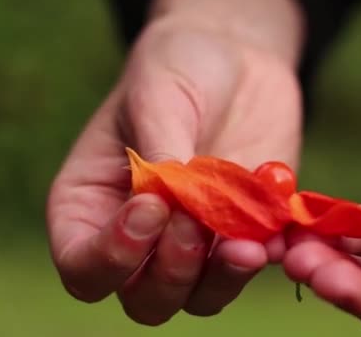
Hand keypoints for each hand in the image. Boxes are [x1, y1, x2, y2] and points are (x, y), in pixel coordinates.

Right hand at [46, 3, 302, 324]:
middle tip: (194, 221)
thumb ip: (161, 150)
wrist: (235, 61)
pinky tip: (276, 235)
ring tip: (246, 245)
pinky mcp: (242, 231)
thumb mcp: (158, 92)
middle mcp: (141, 235)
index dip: (111, 256)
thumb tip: (175, 206)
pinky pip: (249, 268)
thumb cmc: (178, 67)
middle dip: (170, 272)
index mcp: (93, 203)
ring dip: (220, 280)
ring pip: (198, 297)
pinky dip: (263, 260)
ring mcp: (194, 239)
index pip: (84, 264)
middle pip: (143, 298)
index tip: (151, 208)